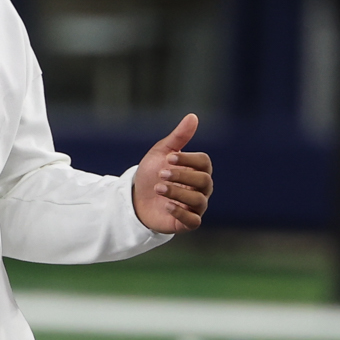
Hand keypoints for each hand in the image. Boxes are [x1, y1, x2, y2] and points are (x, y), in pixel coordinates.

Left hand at [132, 113, 211, 233]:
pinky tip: (166, 205)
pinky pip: (194, 221)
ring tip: (158, 188)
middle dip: (182, 176)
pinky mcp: (187, 223)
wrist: (135, 199)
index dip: (188, 159)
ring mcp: (195, 206)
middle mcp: (201, 189)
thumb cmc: (151, 174)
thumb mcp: (161, 153)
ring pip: (198, 200)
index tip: (170, 157)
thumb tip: (193, 116)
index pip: (204, 163)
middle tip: (161, 173)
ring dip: (178, 193)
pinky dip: (181, 213)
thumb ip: (178, 137)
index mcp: (198, 170)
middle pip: (204, 181)